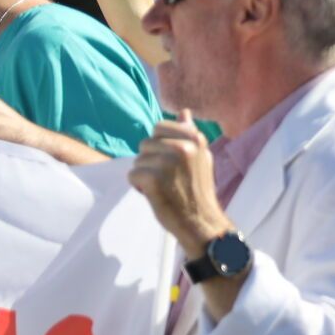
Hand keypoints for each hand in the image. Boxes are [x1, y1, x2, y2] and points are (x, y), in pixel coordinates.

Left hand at [128, 109, 230, 255]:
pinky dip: (139, 186)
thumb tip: (184, 112)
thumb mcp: (201, 157)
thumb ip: (190, 135)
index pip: (159, 127)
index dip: (159, 145)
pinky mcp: (154, 179)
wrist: (202, 221)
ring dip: (144, 174)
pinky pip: (133, 175)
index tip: (170, 162)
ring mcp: (168, 163)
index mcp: (195, 139)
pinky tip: (154, 194)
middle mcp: (183, 147)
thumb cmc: (198, 190)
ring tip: (162, 187)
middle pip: (146, 144)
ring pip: (138, 160)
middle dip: (151, 161)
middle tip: (167, 178)